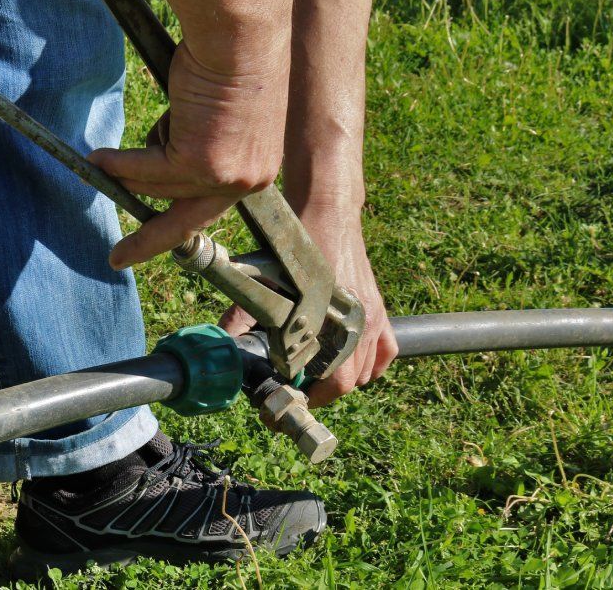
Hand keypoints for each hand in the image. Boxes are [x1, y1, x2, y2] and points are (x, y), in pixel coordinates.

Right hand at [88, 41, 288, 269]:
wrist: (238, 35)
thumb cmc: (230, 59)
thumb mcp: (217, 115)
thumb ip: (196, 143)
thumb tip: (155, 159)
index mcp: (257, 170)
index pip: (211, 208)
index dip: (178, 226)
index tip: (160, 242)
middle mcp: (248, 180)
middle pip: (184, 215)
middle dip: (147, 240)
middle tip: (119, 257)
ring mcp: (225, 175)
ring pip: (160, 185)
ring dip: (125, 174)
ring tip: (96, 162)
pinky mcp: (200, 163)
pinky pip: (146, 168)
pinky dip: (119, 162)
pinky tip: (97, 158)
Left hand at [219, 202, 396, 407]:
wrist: (328, 212)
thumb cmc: (298, 246)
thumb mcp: (265, 279)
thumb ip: (244, 313)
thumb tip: (225, 340)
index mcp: (332, 321)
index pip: (332, 382)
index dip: (309, 398)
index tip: (287, 400)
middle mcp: (359, 324)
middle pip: (348, 382)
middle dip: (322, 393)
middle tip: (297, 391)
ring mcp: (373, 317)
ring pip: (366, 371)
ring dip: (343, 379)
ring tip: (317, 377)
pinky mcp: (379, 308)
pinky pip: (386, 351)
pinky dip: (372, 365)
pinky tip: (354, 365)